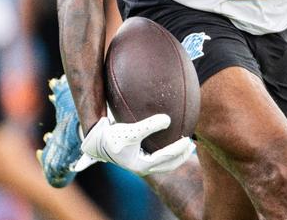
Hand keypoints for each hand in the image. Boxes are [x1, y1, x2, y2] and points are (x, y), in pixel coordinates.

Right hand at [76, 115, 193, 175]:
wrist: (95, 141)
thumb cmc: (112, 136)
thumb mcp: (130, 130)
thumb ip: (149, 125)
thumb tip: (168, 119)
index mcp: (141, 165)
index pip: (165, 159)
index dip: (178, 150)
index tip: (188, 140)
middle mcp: (142, 167)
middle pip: (168, 166)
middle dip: (181, 157)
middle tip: (192, 145)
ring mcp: (140, 164)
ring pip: (163, 163)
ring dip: (175, 156)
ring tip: (185, 144)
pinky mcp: (138, 158)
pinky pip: (157, 157)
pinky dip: (166, 151)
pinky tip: (168, 139)